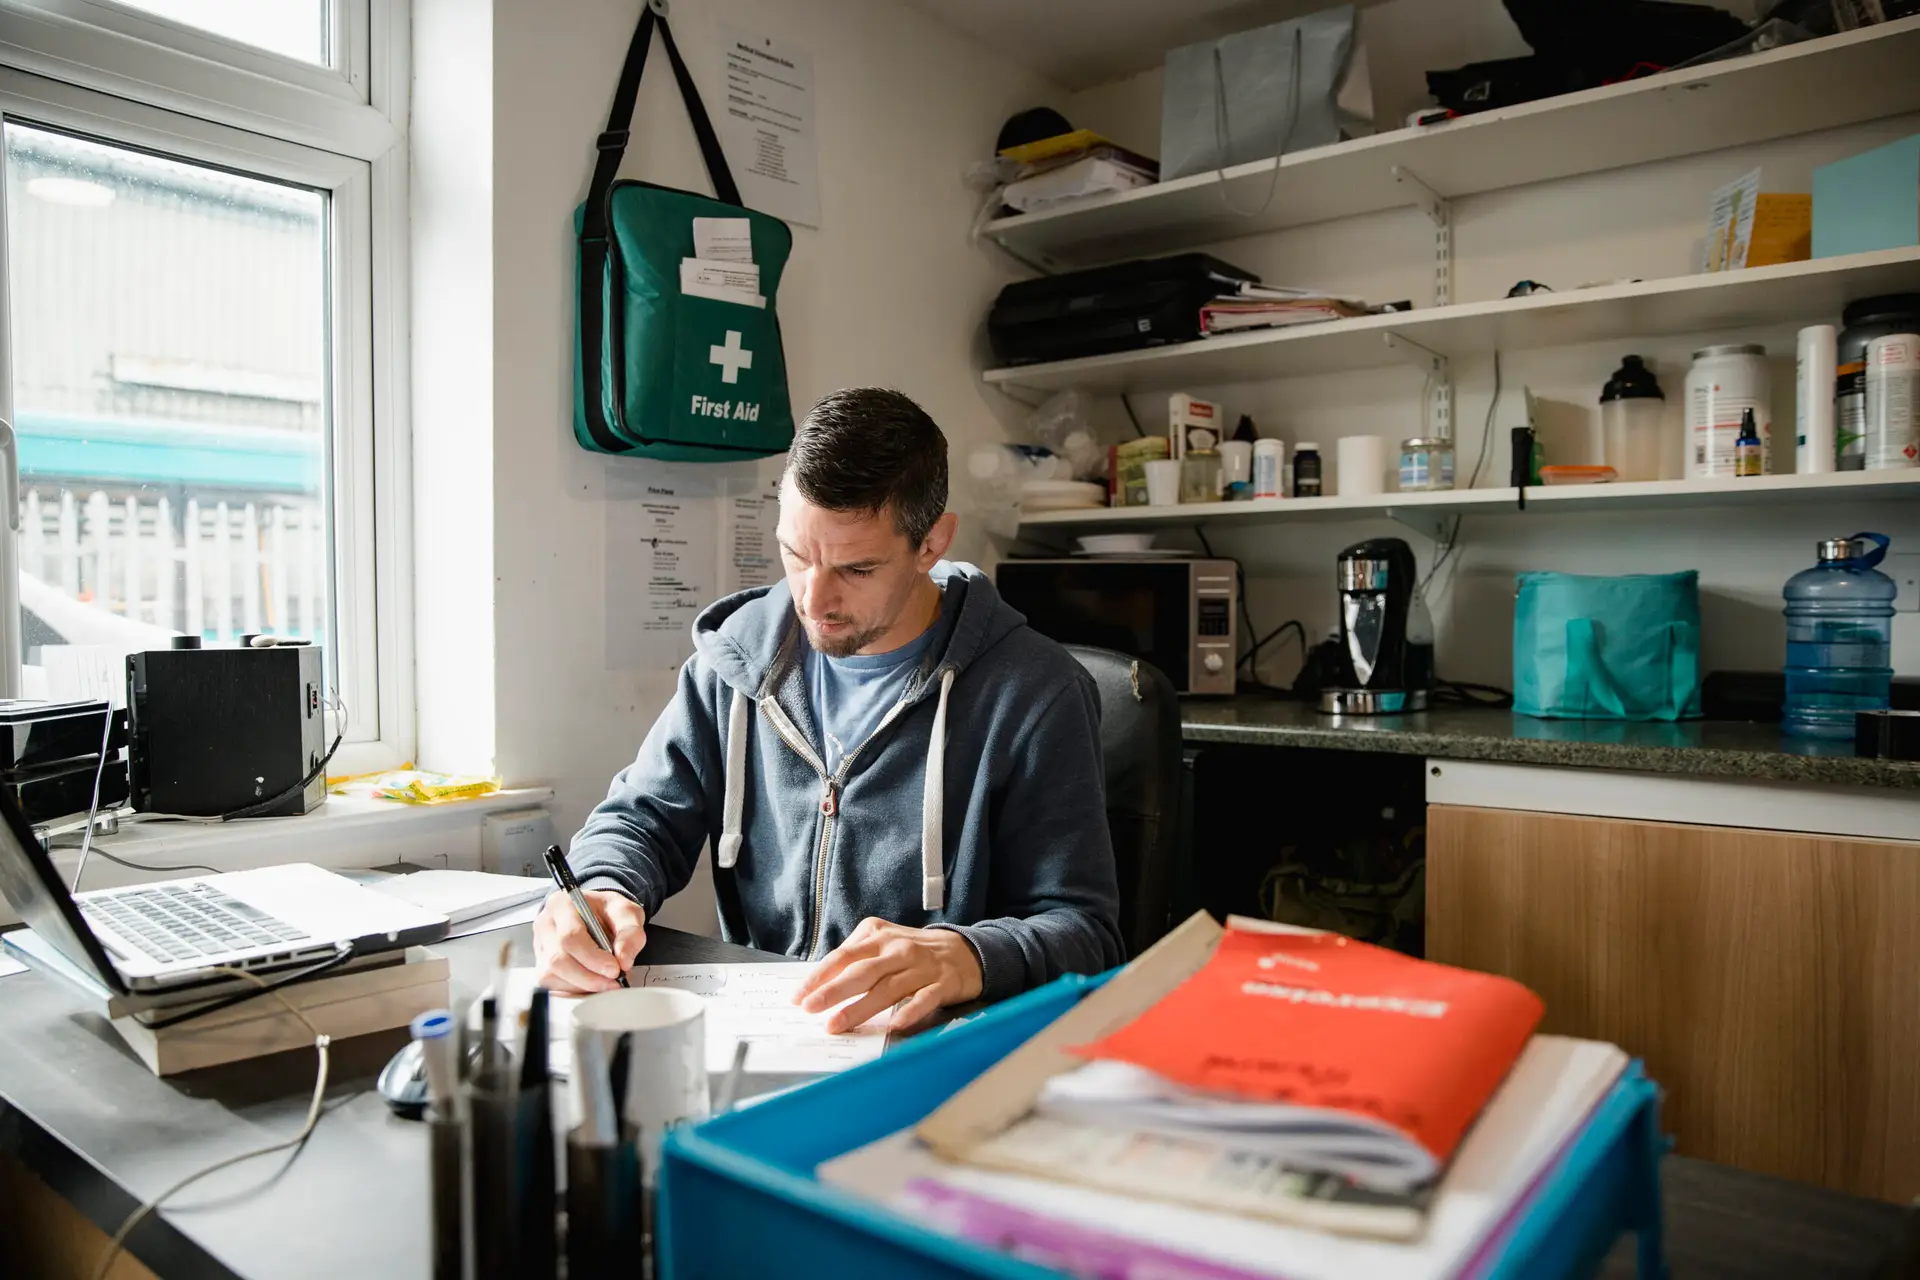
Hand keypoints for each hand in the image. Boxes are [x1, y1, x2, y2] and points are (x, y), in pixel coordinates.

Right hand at [532, 889, 646, 993]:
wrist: (597, 915)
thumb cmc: (607, 912)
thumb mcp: (626, 912)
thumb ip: (630, 932)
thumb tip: (623, 960)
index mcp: (562, 904)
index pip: (570, 936)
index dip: (593, 958)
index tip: (615, 969)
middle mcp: (546, 924)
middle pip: (558, 959)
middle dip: (589, 977)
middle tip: (613, 982)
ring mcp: (540, 946)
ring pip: (552, 975)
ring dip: (582, 985)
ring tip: (606, 982)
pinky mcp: (540, 964)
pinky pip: (552, 984)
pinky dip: (574, 989)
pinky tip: (592, 983)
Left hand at [793, 917, 982, 1033]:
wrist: (964, 951)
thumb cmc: (913, 951)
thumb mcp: (883, 942)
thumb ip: (856, 957)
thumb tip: (821, 984)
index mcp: (878, 936)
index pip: (843, 956)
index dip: (820, 976)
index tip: (799, 996)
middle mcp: (898, 950)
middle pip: (861, 972)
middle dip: (833, 992)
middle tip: (810, 1009)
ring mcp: (921, 967)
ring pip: (887, 989)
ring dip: (861, 1008)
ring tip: (837, 1024)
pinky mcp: (942, 984)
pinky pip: (924, 999)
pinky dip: (909, 1011)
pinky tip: (895, 1025)